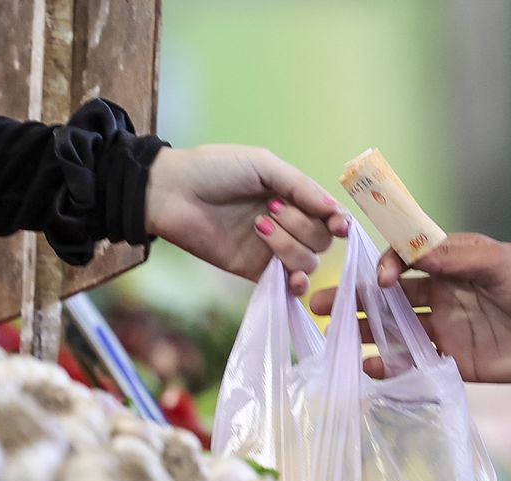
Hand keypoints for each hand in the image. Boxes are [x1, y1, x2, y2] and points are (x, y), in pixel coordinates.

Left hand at [144, 145, 350, 294]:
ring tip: (259, 226)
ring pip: (307, 261)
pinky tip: (291, 278)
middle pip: (321, 240)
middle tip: (270, 210)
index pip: (328, 215)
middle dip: (302, 226)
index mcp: (292, 196)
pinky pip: (287, 285)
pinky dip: (296, 284)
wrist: (172, 193)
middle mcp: (288, 224)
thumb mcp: (263, 165)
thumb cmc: (215, 169)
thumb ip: (301, 186)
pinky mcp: (255, 272)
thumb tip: (336, 211)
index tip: (338, 224)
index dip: (338, 222)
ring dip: (290, 246)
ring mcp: (272, 249)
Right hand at [310, 233, 510, 383]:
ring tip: (335, 339)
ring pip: (396, 329)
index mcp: (452, 262)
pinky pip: (416, 363)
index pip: (403, 260)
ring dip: (365, 332)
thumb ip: (453, 258)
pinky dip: (391, 366)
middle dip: (355, 298)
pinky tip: (370, 369)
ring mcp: (447, 329)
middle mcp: (443, 294)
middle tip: (318, 303)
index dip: (383, 267)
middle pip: (389, 296)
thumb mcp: (500, 262)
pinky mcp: (456, 362)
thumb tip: (408, 253)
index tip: (378, 279)